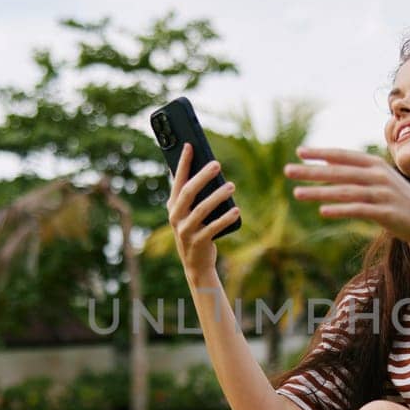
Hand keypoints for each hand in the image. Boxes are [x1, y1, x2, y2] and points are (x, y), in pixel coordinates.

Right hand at [167, 142, 239, 279]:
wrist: (196, 264)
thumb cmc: (196, 232)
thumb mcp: (190, 213)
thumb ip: (192, 194)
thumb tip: (202, 167)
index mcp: (173, 206)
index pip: (177, 180)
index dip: (183, 163)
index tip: (190, 145)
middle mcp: (176, 217)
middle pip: (188, 192)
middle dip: (202, 176)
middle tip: (217, 164)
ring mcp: (185, 231)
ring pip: (201, 209)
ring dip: (217, 196)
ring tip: (231, 185)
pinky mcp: (198, 243)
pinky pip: (212, 228)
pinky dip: (225, 218)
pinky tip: (236, 209)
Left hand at [284, 146, 409, 248]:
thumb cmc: (395, 199)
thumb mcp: (378, 179)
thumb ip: (355, 171)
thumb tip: (325, 163)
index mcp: (375, 164)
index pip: (343, 155)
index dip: (321, 153)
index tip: (299, 152)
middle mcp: (378, 176)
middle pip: (339, 172)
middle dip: (312, 171)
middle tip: (288, 171)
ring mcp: (383, 194)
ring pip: (345, 191)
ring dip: (320, 192)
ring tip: (297, 193)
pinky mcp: (386, 213)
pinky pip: (359, 210)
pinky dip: (341, 210)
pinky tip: (323, 211)